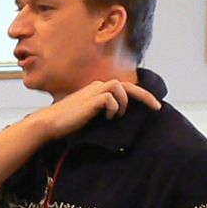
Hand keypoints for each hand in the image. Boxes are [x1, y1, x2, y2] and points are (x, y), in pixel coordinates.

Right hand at [32, 79, 160, 140]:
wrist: (50, 123)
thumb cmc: (67, 122)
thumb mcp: (89, 115)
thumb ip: (102, 112)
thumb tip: (120, 118)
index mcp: (97, 89)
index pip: (123, 87)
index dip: (140, 94)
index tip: (153, 106)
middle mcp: (96, 86)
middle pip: (127, 84)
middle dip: (144, 95)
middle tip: (157, 107)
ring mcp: (93, 91)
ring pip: (119, 87)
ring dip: (123, 102)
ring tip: (117, 116)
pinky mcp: (90, 99)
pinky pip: (110, 98)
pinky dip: (113, 108)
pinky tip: (106, 118)